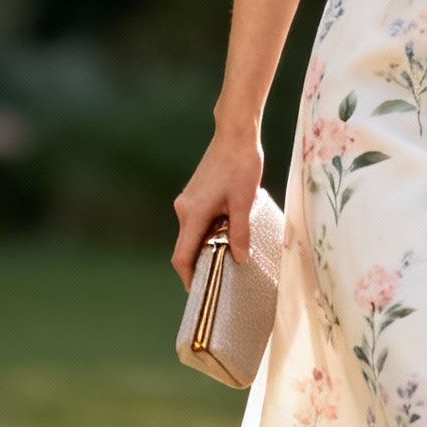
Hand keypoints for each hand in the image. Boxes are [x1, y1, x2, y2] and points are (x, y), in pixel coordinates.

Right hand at [171, 133, 263, 289]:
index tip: (199, 292)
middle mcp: (184, 208)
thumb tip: (240, 260)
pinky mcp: (194, 194)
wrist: (235, 134)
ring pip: (192, 234)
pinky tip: (228, 233)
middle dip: (201, 264)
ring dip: (207, 246)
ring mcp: (187, 200)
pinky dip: (208, 232)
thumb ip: (240, 234)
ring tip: (229, 257)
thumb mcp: (244, 203)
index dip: (188, 277)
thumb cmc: (241, 165)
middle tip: (221, 278)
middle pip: (186, 247)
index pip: (182, 256)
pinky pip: (196, 222)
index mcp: (193, 214)